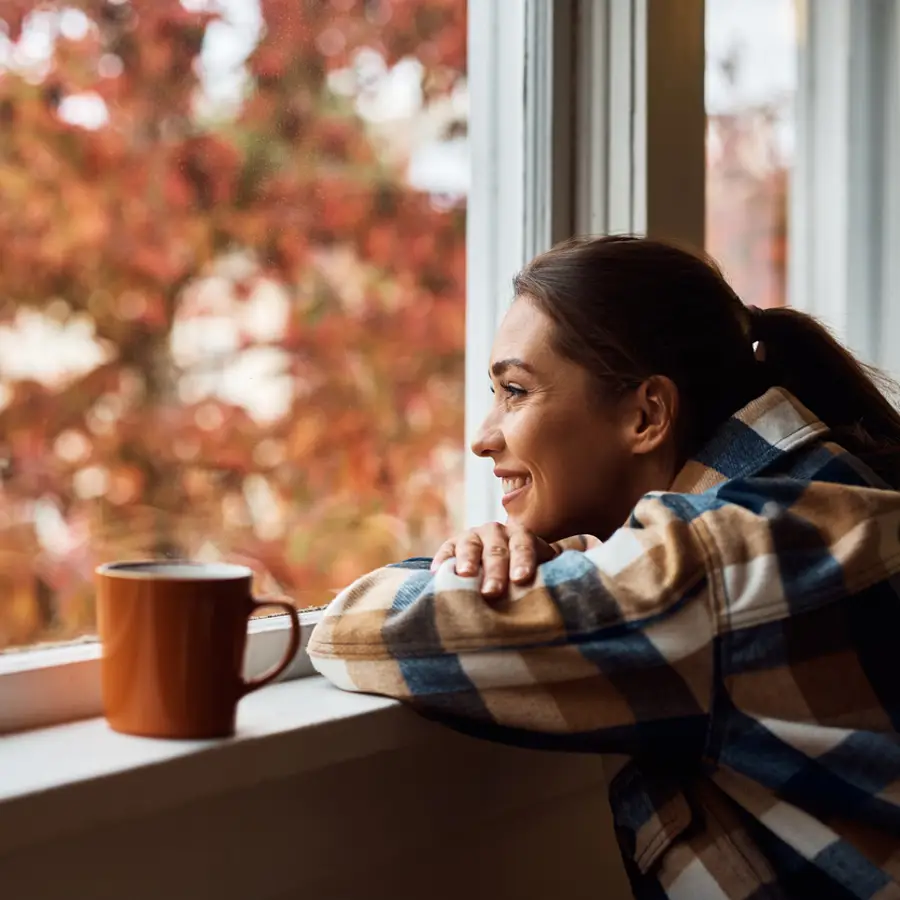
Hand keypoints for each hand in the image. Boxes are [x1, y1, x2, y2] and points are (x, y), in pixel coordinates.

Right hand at [430, 522, 555, 597]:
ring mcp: (472, 537)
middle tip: (492, 592)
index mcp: (521, 535)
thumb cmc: (524, 570)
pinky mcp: (451, 546)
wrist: (499, 559)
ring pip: (469, 547)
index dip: (522, 561)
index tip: (521, 579)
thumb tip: (578, 574)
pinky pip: (445, 552)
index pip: (524, 545)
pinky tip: (438, 573)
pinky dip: (442, 561)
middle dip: (494, 571)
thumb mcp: (541, 565)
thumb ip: (554, 570)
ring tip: (464, 576)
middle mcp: (495, 531)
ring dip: (467, 561)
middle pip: (496, 550)